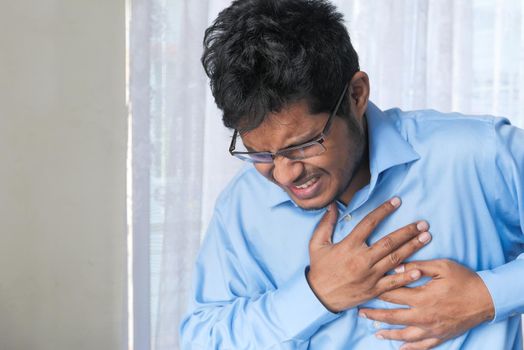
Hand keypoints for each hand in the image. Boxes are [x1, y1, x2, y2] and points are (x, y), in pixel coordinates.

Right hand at [306, 197, 431, 312]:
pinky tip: (420, 269)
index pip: (370, 223)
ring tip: (426, 238)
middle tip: (423, 223)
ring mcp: (369, 276)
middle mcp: (362, 259)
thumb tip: (333, 205)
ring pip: (395, 259)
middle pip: (389, 242)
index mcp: (349, 246)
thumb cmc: (319, 269)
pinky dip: (407, 276)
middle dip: (408, 231)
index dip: (384, 210)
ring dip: (412, 247)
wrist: (318, 297)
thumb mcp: (316, 244)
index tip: (397, 201)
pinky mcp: (373, 290)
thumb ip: (325, 224)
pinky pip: (393, 283)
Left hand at [359, 259, 494, 349]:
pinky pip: (422, 346)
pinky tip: (400, 349)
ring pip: (405, 334)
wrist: (487, 298)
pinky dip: (410, 348)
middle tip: (360, 313)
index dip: (377, 291)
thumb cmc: (464, 279)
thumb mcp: (442, 266)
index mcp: (422, 296)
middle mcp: (424, 315)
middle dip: (375, 315)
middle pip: (393, 316)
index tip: (365, 289)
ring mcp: (432, 328)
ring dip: (388, 333)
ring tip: (375, 332)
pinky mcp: (441, 335)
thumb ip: (419, 266)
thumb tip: (399, 266)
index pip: (393, 294)